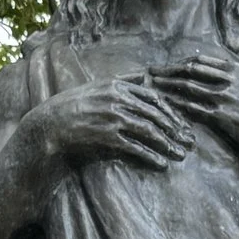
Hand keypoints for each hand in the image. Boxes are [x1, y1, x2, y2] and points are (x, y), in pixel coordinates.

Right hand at [24, 79, 192, 174]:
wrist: (50, 125)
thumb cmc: (74, 106)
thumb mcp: (98, 86)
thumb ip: (122, 80)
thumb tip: (142, 75)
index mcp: (117, 85)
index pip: (154, 97)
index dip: (171, 112)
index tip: (182, 124)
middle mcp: (117, 99)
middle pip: (156, 114)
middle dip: (175, 129)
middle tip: (189, 142)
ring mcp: (112, 117)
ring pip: (149, 130)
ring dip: (168, 144)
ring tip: (180, 155)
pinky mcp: (107, 136)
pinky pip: (135, 147)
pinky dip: (151, 156)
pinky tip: (161, 164)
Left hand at [149, 52, 238, 159]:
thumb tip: (228, 65)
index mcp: (234, 69)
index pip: (199, 61)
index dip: (178, 62)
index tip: (165, 65)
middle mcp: (228, 79)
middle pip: (189, 70)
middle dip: (167, 70)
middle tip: (149, 72)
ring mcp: (224, 97)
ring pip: (188, 87)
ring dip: (167, 86)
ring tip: (151, 86)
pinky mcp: (221, 116)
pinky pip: (193, 108)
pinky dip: (177, 105)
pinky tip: (164, 106)